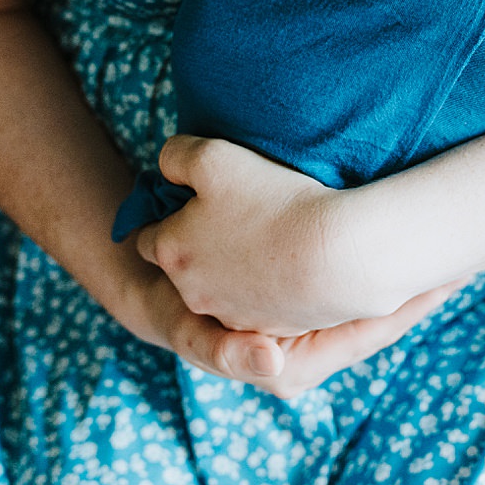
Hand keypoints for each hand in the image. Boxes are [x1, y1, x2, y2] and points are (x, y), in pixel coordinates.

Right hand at [105, 226, 458, 394]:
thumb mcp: (193, 336)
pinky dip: (392, 260)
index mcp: (299, 367)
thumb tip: (273, 366)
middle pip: (389, 316)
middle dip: (425, 283)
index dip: (411, 304)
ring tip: (464, 239)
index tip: (451, 274)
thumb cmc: (180, 319)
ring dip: (416, 267)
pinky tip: (419, 227)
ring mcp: (324, 326)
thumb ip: (224, 352)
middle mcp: (321, 352)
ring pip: (385, 299)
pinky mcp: (323, 301)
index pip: (371, 334)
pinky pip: (369, 284)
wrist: (164, 299)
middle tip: (471, 247)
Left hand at [137, 134, 411, 331]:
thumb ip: (177, 156)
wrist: (337, 255)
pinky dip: (266, 288)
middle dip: (197, 247)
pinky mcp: (269, 329)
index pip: (148, 238)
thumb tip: (168, 163)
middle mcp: (192, 292)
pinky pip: (260, 304)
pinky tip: (288, 264)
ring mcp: (232, 316)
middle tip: (231, 220)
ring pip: (222, 289)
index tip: (191, 205)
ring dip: (232, 270)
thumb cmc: (273, 201)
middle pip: (184, 267)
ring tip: (264, 240)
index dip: (167, 219)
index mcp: (170, 251)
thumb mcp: (213, 157)